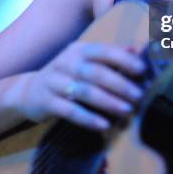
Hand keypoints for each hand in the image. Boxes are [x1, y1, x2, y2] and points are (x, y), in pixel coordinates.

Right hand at [17, 42, 144, 130]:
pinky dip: (88, 118)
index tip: (143, 70)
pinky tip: (104, 125)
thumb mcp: (86, 61)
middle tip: (139, 96)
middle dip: (120, 84)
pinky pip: (69, 110)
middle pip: (96, 72)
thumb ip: (111, 55)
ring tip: (126, 111)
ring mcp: (54, 81)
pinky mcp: (46, 101)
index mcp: (79, 50)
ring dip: (108, 102)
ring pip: (84, 91)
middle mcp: (66, 62)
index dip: (124, 60)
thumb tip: (137, 48)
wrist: (29, 91)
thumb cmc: (68, 75)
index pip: (104, 51)